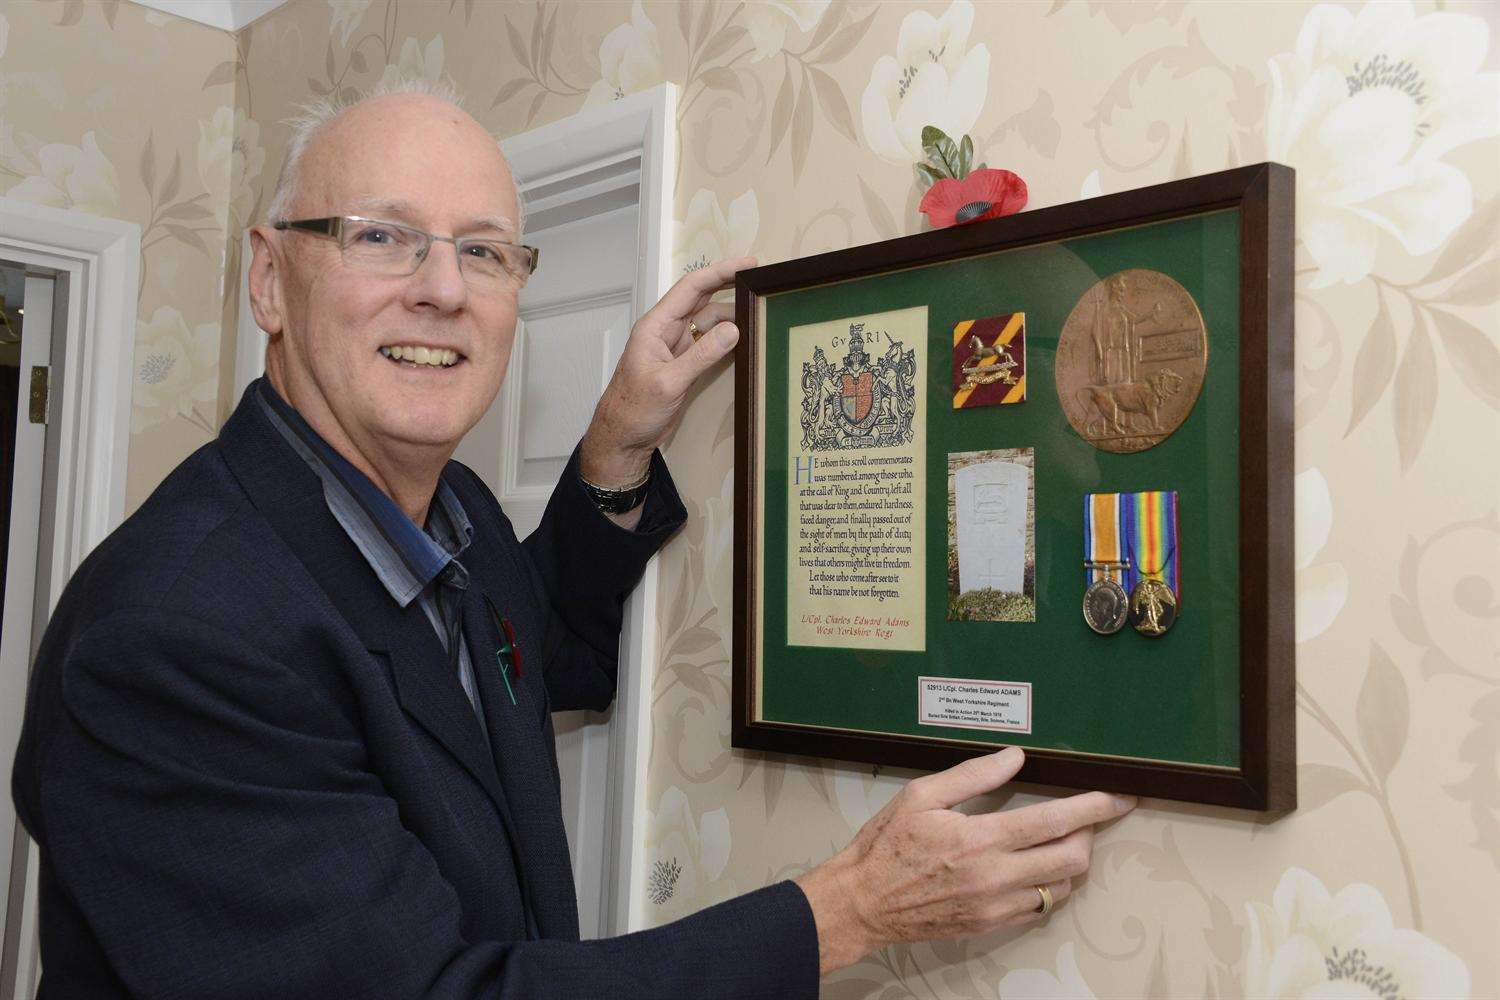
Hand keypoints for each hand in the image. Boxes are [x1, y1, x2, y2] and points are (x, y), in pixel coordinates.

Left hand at [579, 256, 755, 489]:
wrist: (623, 438)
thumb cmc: (634, 409)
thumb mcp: (669, 383)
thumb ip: (701, 356)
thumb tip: (733, 329)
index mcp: (656, 326)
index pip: (691, 289)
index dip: (719, 273)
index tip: (747, 264)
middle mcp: (667, 331)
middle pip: (702, 301)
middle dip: (729, 288)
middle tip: (760, 283)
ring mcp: (677, 348)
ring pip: (709, 324)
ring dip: (732, 319)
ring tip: (759, 315)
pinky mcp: (684, 366)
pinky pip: (709, 345)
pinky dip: (727, 341)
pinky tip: (745, 340)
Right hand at [793, 748, 1134, 974]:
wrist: (863, 903)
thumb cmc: (887, 845)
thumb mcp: (921, 796)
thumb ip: (973, 775)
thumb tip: (1015, 757)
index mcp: (981, 838)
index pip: (1055, 821)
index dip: (1093, 807)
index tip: (1117, 797)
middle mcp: (996, 876)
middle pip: (1072, 858)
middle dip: (1091, 834)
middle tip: (1090, 816)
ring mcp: (996, 905)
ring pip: (1061, 887)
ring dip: (1071, 861)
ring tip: (1061, 840)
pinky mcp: (990, 924)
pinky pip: (1039, 908)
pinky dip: (1049, 886)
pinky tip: (1036, 869)